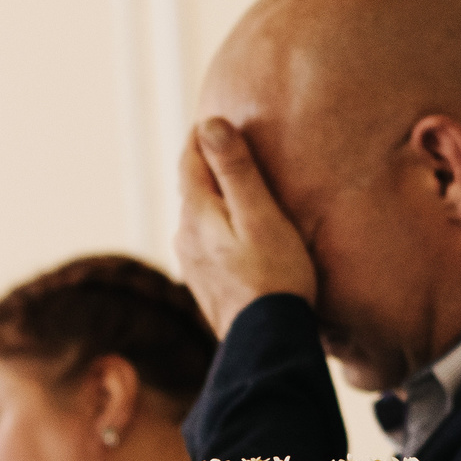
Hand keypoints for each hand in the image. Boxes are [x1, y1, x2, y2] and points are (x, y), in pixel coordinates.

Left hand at [174, 117, 317, 333]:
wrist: (266, 343)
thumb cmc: (274, 276)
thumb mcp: (260, 216)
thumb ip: (235, 170)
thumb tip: (209, 125)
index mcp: (197, 213)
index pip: (190, 158)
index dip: (204, 134)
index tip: (219, 116)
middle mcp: (185, 236)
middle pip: (193, 187)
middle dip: (210, 164)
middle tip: (231, 144)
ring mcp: (192, 262)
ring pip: (200, 216)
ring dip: (216, 198)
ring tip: (240, 187)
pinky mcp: (205, 284)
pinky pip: (208, 241)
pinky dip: (220, 226)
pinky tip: (238, 234)